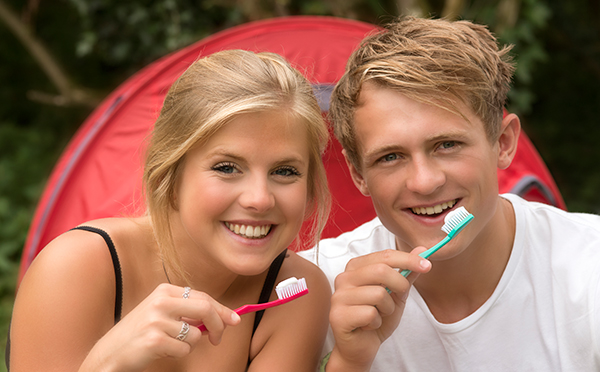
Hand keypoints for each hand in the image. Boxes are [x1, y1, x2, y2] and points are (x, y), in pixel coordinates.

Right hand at [81, 283, 240, 371]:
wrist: (109, 353)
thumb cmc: (140, 334)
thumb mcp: (162, 313)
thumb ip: (188, 312)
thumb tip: (223, 317)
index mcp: (164, 290)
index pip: (203, 296)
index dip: (222, 309)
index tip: (234, 320)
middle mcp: (161, 301)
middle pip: (206, 308)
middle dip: (219, 325)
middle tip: (218, 338)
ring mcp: (157, 319)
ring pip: (196, 334)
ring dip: (190, 345)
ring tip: (170, 344)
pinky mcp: (154, 339)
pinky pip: (184, 349)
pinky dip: (179, 354)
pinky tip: (162, 350)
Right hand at [327, 248, 430, 370]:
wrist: (362, 346)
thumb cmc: (377, 317)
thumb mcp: (397, 293)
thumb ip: (407, 272)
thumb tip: (422, 250)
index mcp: (356, 267)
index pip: (384, 255)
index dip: (408, 259)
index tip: (427, 265)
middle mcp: (344, 278)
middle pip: (381, 270)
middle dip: (400, 284)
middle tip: (400, 296)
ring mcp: (339, 296)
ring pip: (378, 294)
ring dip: (388, 308)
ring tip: (379, 315)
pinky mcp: (338, 316)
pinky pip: (370, 314)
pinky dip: (377, 322)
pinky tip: (369, 325)